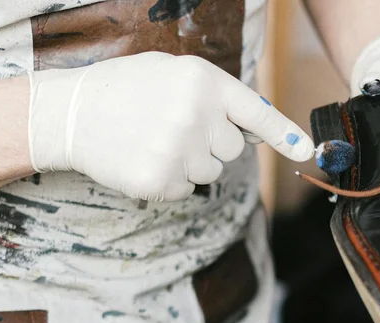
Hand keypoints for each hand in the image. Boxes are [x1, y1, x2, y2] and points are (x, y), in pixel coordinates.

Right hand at [28, 52, 313, 201]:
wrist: (71, 114)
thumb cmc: (125, 90)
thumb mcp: (172, 74)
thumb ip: (214, 97)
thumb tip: (253, 130)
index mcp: (203, 82)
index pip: (256, 113)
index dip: (284, 134)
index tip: (307, 150)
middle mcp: (196, 116)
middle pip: (233, 149)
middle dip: (212, 143)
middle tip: (174, 128)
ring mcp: (178, 152)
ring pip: (211, 172)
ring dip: (191, 163)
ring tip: (154, 141)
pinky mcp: (160, 181)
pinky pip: (187, 190)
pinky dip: (170, 180)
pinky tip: (144, 158)